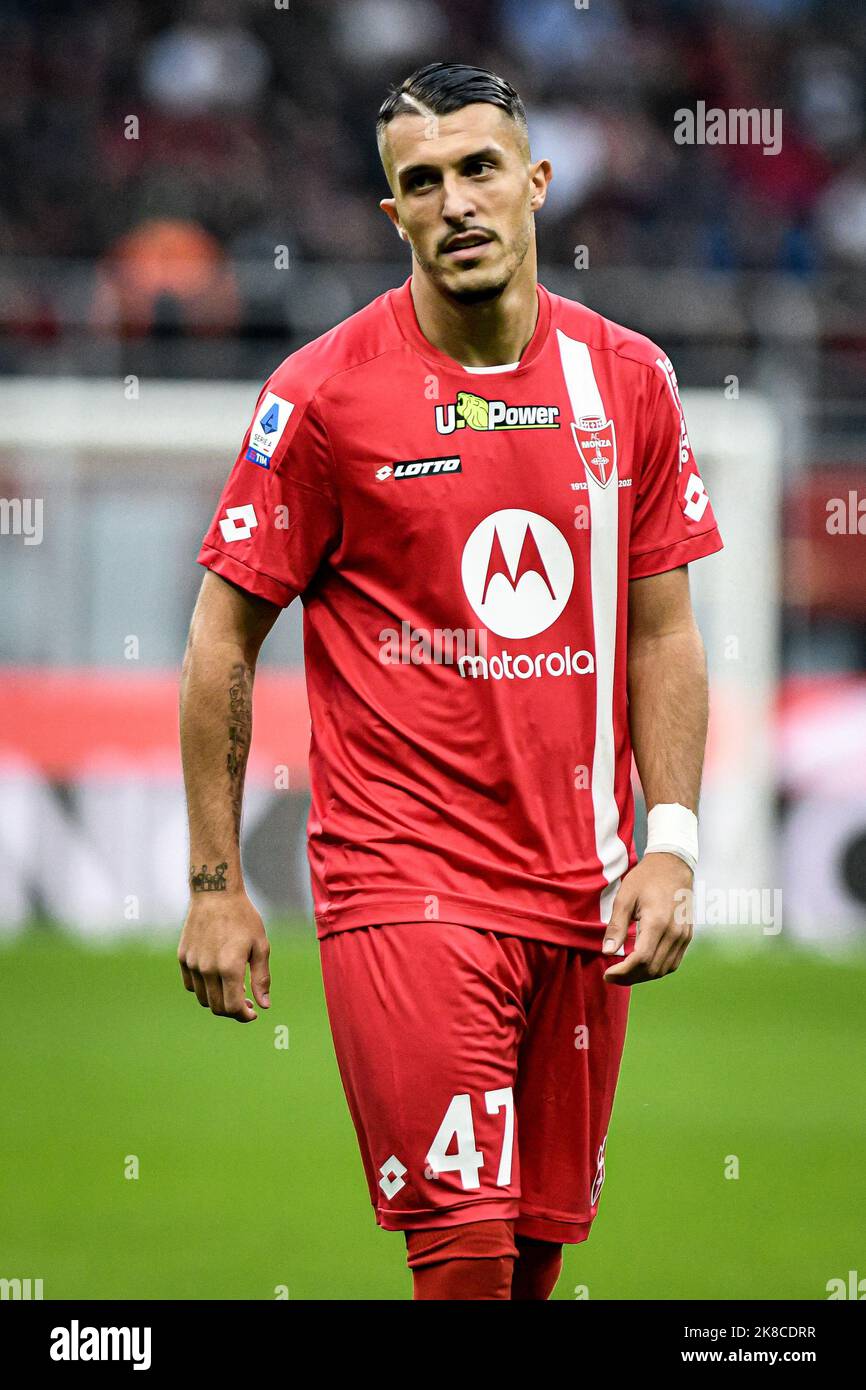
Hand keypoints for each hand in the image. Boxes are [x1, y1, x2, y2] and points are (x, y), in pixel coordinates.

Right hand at [177, 892, 270, 1021]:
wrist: (216, 893)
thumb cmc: (243, 918)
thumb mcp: (260, 946)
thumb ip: (261, 978)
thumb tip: (264, 1005)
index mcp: (229, 967)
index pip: (232, 1008)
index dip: (244, 1016)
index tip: (253, 1012)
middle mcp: (208, 969)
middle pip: (217, 1007)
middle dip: (233, 1011)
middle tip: (246, 1003)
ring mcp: (193, 964)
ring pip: (203, 998)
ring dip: (218, 1000)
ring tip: (233, 989)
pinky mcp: (183, 957)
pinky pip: (191, 984)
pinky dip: (204, 988)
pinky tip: (217, 978)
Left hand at [601, 853, 693, 985]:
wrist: (673, 866)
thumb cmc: (646, 878)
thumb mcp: (625, 897)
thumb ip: (616, 926)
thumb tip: (607, 951)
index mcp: (657, 922)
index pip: (641, 959)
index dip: (623, 972)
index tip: (607, 974)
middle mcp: (674, 932)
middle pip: (652, 969)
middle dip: (630, 977)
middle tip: (612, 976)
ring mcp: (683, 936)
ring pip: (664, 969)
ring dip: (643, 976)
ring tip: (624, 973)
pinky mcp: (687, 936)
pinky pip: (673, 962)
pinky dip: (656, 969)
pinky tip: (641, 966)